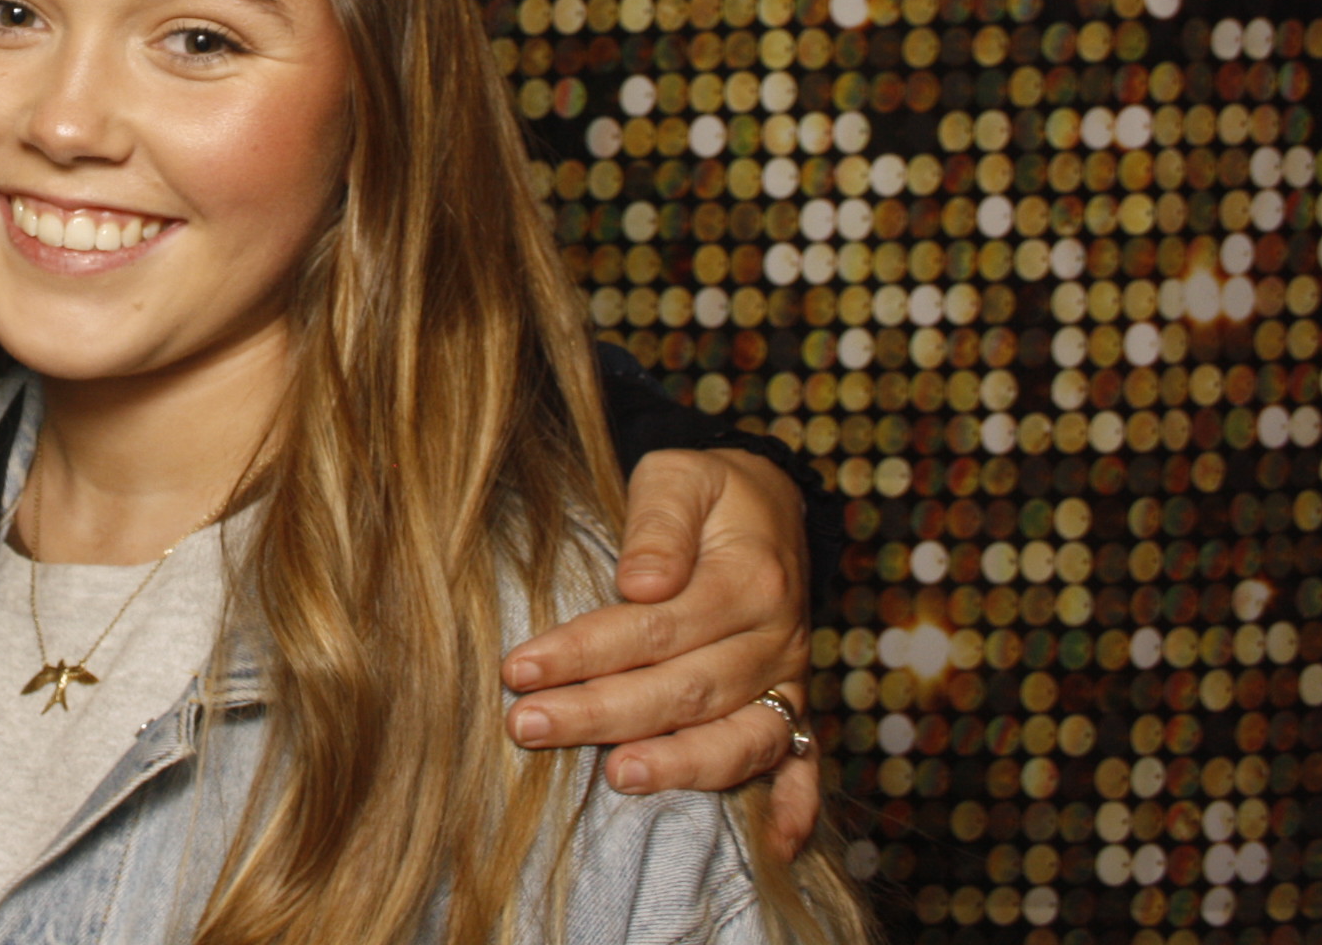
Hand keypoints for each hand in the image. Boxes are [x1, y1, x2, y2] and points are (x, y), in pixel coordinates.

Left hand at [500, 447, 819, 853]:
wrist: (770, 503)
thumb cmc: (707, 492)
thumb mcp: (679, 475)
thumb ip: (658, 523)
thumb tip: (638, 582)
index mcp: (748, 580)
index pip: (656, 627)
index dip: (584, 650)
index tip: (518, 668)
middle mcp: (776, 638)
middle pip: (685, 689)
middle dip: (600, 712)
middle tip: (526, 725)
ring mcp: (788, 681)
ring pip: (738, 738)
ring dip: (678, 766)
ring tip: (616, 777)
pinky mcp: (795, 707)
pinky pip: (803, 765)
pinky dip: (794, 807)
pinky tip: (773, 847)